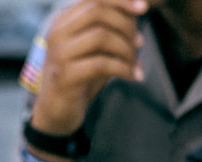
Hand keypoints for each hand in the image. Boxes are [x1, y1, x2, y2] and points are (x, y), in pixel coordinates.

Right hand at [30, 0, 150, 134]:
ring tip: (136, 63)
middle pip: (97, 12)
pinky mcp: (65, 75)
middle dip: (126, 26)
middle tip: (139, 44)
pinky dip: (124, 69)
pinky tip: (134, 76)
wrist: (58, 111)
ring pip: (101, 36)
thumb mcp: (97, 50)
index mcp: (64, 21)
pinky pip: (101, 64)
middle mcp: (58, 32)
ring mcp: (59, 53)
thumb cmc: (81, 77)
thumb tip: (136, 14)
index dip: (120, 1)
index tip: (143, 8)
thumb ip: (111, 32)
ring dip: (126, 49)